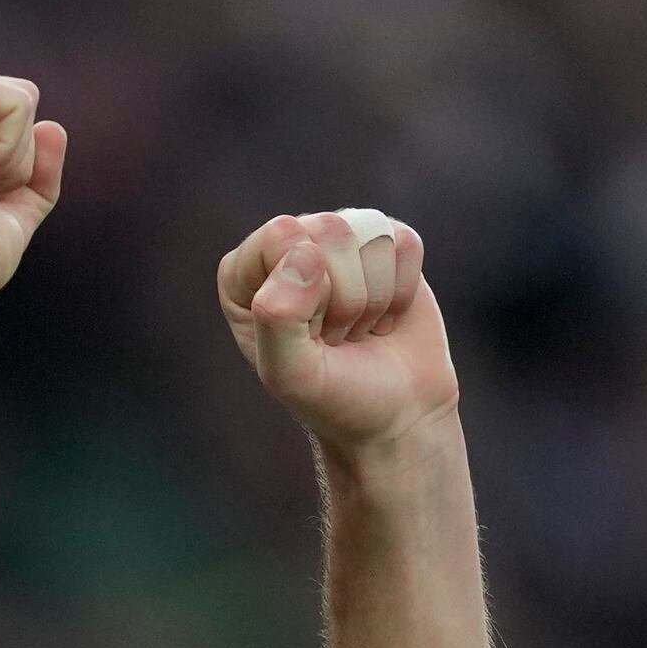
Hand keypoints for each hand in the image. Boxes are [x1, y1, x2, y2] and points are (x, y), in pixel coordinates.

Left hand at [222, 208, 461, 462]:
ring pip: (370, 233)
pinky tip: (386, 317)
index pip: (280, 237)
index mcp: (243, 275)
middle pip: (329, 230)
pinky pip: (403, 243)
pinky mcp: (385, 247)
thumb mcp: (291, 374)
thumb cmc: (334, 399)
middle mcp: (287, 250)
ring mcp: (338, 245)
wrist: (395, 417)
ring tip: (358, 328)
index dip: (307, 289)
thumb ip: (278, 316)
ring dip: (374, 296)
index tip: (311, 335)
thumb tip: (305, 252)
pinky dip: (402, 290)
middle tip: (337, 336)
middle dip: (345, 296)